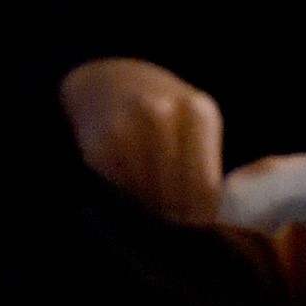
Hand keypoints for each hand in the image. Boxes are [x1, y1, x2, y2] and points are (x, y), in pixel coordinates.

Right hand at [61, 58, 223, 227]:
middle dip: (176, 213)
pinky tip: (131, 177)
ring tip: (154, 192)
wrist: (110, 82)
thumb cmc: (166, 112)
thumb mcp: (198, 123)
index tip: (198, 222)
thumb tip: (204, 221)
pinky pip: (122, 190)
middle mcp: (160, 114)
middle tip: (174, 216)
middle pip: (175, 195)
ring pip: (147, 197)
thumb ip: (207, 165)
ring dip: (151, 205)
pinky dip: (128, 193)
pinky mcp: (98, 146)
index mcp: (198, 110)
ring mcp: (126, 128)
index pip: (206, 187)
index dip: (202, 213)